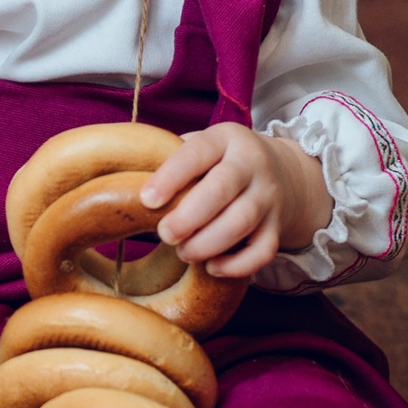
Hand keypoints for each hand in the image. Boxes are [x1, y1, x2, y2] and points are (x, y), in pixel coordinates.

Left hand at [139, 123, 334, 279]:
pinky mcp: (278, 226)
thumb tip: (125, 186)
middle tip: (164, 234)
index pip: (197, 152)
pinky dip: (237, 265)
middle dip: (189, 216)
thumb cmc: (222, 163)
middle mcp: (251, 164)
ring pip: (242, 221)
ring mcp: (268, 196)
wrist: (283, 172)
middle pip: (222, 189)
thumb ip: (172, 161)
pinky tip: (212, 268)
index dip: (170, 177)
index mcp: (225, 139)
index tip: (146, 200)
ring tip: (184, 253)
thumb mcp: (202, 147)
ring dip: (208, 243)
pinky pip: (263, 251)